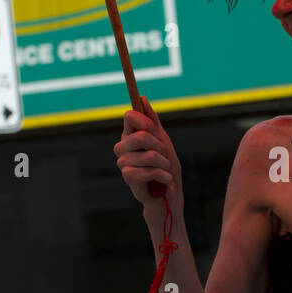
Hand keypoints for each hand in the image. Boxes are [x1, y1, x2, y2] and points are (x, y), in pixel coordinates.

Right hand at [114, 96, 181, 212]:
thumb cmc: (166, 167)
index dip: (146, 122)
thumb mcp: (163, 140)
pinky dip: (163, 175)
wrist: (168, 194)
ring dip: (164, 164)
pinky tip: (165, 180)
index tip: (156, 131)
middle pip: (140, 136)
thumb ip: (152, 121)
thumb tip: (142, 98)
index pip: (130, 117)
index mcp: (130, 135)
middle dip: (159, 146)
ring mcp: (123, 162)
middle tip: (165, 156)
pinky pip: (149, 170)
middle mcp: (123, 147)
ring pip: (149, 155)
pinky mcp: (128, 177)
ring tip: (166, 170)